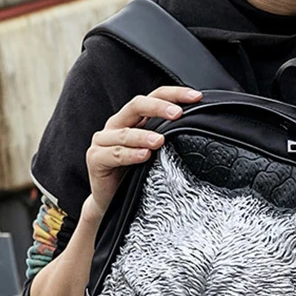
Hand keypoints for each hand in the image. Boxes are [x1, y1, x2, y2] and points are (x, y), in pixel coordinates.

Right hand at [84, 85, 202, 222]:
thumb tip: (200, 125)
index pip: (153, 97)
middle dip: (159, 108)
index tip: (196, 97)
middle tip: (178, 114)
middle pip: (137, 105)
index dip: (174, 94)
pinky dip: (130, 155)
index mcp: (133, 118)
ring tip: (161, 140)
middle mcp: (117, 124)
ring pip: (124, 133)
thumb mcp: (156, 151)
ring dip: (144, 135)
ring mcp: (103, 141)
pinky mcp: (95, 158)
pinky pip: (113, 154)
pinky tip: (144, 156)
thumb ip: (168, 136)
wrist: (112, 201)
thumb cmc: (136, 173)